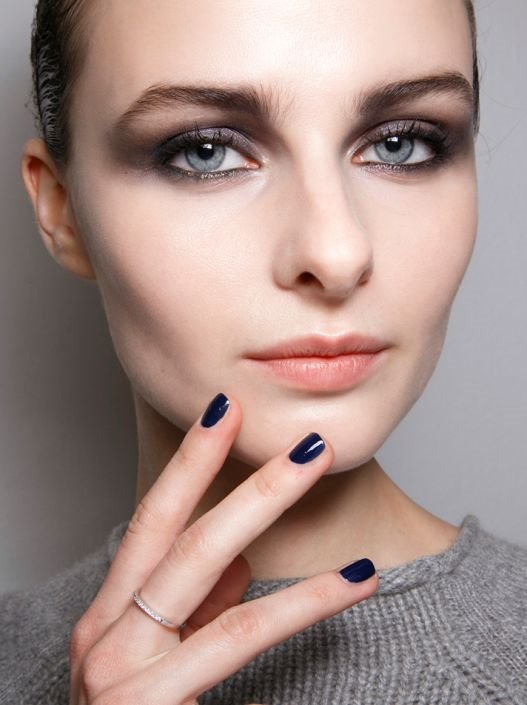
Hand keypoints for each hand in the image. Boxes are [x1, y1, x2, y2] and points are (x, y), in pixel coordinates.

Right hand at [69, 393, 377, 704]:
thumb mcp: (151, 662)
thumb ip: (193, 610)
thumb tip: (241, 561)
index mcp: (108, 615)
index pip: (153, 520)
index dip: (189, 462)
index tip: (224, 414)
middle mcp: (105, 631)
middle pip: (177, 529)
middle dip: (232, 468)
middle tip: (284, 426)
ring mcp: (120, 670)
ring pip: (206, 567)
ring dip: (266, 506)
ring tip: (316, 466)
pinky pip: (238, 637)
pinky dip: (302, 604)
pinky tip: (353, 580)